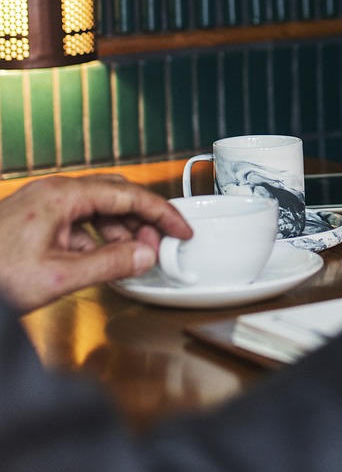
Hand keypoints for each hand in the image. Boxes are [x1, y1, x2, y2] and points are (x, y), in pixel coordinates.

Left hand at [0, 174, 191, 312]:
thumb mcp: (57, 277)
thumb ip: (109, 264)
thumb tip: (143, 256)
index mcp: (61, 196)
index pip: (129, 195)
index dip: (162, 214)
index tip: (180, 230)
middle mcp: (51, 193)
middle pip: (114, 195)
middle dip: (142, 220)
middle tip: (158, 244)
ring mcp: (39, 205)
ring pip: (95, 208)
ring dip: (118, 231)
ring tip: (130, 257)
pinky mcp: (31, 221)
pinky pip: (76, 221)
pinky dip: (95, 238)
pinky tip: (99, 260)